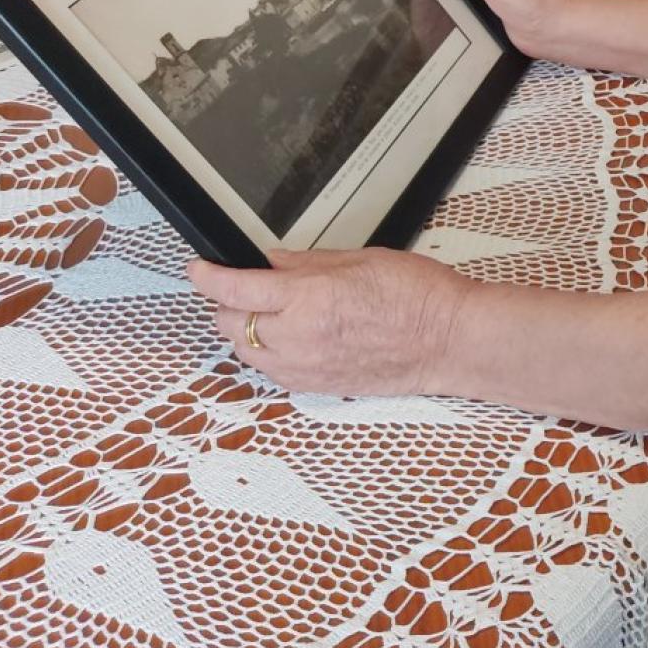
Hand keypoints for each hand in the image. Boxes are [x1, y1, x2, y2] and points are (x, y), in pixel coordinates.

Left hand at [187, 248, 473, 396]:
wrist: (449, 340)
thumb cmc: (418, 296)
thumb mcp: (360, 260)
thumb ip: (308, 263)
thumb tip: (272, 263)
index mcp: (309, 298)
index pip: (235, 289)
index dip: (208, 276)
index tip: (199, 268)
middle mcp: (298, 337)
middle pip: (229, 323)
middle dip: (228, 302)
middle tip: (244, 286)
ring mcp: (305, 367)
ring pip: (244, 352)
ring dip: (245, 330)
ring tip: (267, 313)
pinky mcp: (315, 387)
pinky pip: (271, 371)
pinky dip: (267, 353)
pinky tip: (289, 337)